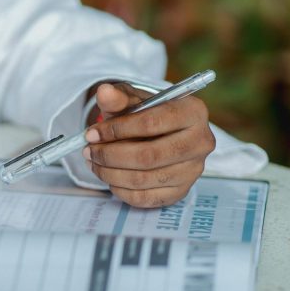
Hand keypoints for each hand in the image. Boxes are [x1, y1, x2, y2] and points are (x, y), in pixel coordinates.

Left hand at [82, 82, 214, 207]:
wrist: (160, 132)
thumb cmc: (146, 114)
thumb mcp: (132, 100)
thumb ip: (118, 97)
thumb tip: (104, 92)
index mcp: (193, 112)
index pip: (150, 123)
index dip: (116, 130)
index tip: (92, 134)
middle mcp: (200, 142)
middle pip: (148, 156)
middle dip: (110, 155)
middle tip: (89, 151)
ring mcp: (193, 170)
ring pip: (143, 179)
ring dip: (110, 173)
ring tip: (94, 162)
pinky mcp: (182, 191)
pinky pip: (145, 198)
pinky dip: (120, 189)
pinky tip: (109, 177)